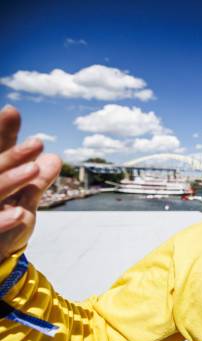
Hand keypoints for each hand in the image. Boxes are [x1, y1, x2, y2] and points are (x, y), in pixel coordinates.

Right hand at [0, 106, 61, 261]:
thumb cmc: (4, 227)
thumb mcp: (24, 202)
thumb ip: (36, 182)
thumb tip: (54, 159)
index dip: (1, 133)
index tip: (12, 111)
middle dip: (11, 154)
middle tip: (37, 142)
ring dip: (11, 181)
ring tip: (32, 170)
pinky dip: (4, 220)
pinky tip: (21, 214)